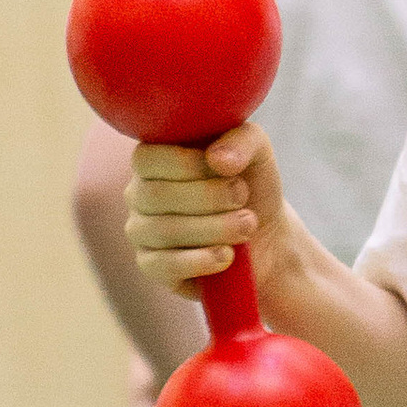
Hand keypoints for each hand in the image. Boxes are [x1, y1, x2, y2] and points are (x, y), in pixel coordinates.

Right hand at [126, 122, 284, 298]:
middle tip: (243, 198)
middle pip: (155, 196)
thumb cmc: (252, 184)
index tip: (226, 170)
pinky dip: (200, 261)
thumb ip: (241, 140)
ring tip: (247, 225)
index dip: (186, 164)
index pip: (146, 159)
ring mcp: (141, 230)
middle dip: (208, 197)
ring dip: (213, 228)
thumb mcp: (257, 151)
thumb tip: (216, 159)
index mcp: (154, 159)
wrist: (267, 234)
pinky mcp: (152, 266)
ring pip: (163, 231)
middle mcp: (140, 193)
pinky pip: (163, 265)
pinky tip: (227, 255)